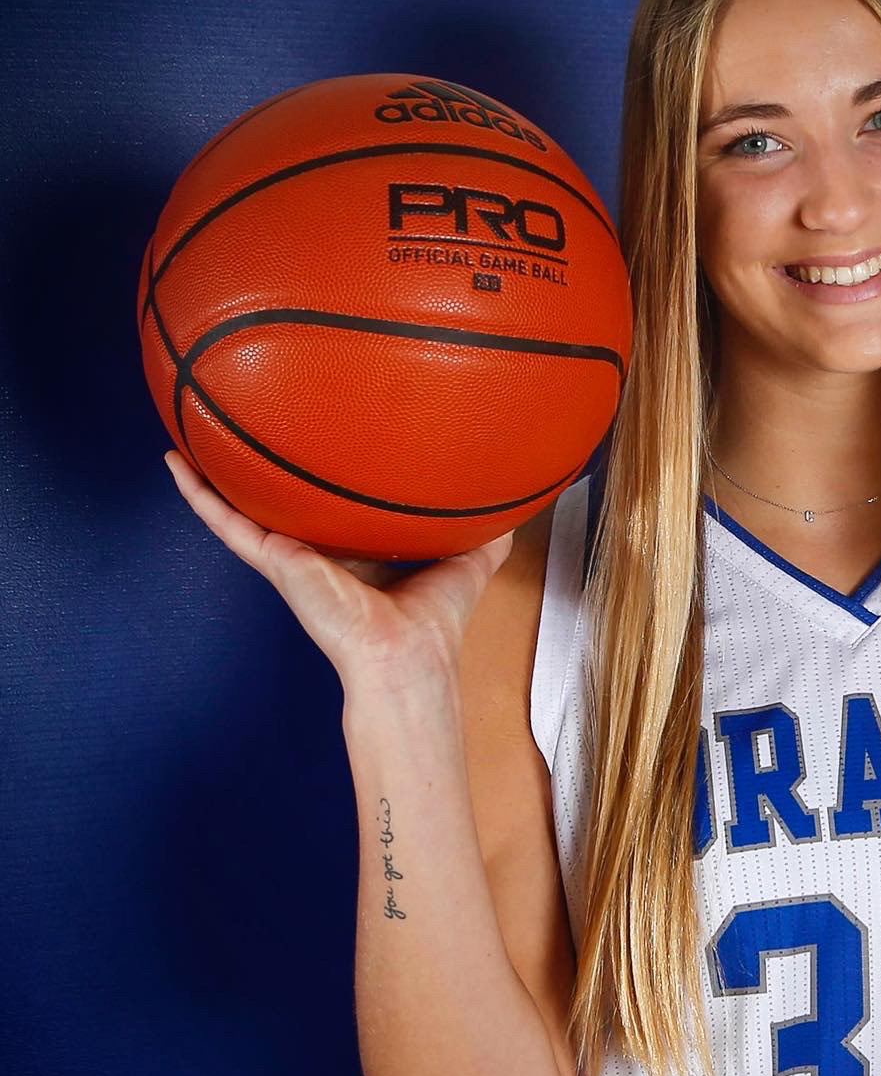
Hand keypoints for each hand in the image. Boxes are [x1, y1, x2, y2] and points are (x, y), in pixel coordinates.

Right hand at [162, 449, 514, 681]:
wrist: (406, 653)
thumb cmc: (435, 617)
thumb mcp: (468, 557)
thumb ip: (484, 529)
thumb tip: (509, 495)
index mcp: (359, 547)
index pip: (335, 505)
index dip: (328, 476)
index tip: (320, 436)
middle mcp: (320, 548)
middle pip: (285, 500)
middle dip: (265, 468)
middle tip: (242, 423)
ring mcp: (291, 554)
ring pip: (244, 506)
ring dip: (215, 475)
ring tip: (190, 433)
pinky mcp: (276, 559)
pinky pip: (228, 522)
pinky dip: (200, 495)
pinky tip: (176, 463)